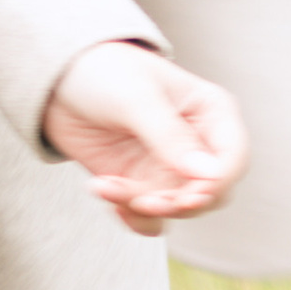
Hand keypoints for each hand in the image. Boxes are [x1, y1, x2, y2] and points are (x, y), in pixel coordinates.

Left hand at [42, 41, 247, 236]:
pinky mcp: (140, 184)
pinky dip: (128, 215)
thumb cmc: (104, 71)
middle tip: (143, 200)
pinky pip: (148, 218)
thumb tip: (207, 174)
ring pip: (177, 211)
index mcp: (211, 113)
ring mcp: (168, 167)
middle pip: (210, 195)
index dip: (216, 185)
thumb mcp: (137, 97)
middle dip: (178, 204)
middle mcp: (196, 145)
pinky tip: (101, 188)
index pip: (233, 160)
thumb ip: (170, 136)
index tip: (188, 197)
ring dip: (147, 211)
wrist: (57, 79)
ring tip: (108, 187)